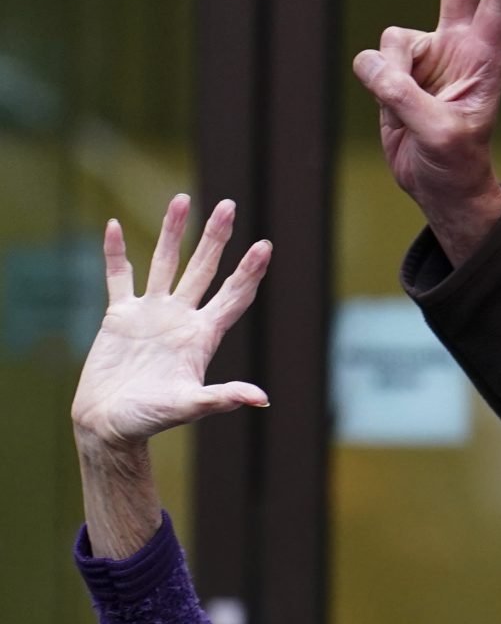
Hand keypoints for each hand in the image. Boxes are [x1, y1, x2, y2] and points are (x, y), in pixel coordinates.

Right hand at [71, 195, 270, 453]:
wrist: (111, 424)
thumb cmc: (151, 419)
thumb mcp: (189, 406)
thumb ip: (222, 398)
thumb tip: (261, 399)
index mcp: (203, 337)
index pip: (233, 296)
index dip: (249, 272)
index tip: (265, 245)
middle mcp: (181, 319)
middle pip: (204, 269)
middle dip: (216, 238)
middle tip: (229, 204)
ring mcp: (151, 315)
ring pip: (164, 263)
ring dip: (171, 232)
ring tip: (182, 199)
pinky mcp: (119, 317)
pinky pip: (117, 277)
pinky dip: (115, 253)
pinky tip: (112, 225)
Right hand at [351, 0, 500, 262]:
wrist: (438, 183)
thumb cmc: (456, 163)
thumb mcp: (440, 136)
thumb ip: (407, 99)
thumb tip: (376, 65)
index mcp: (486, 58)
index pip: (498, 2)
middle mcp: (458, 45)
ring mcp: (427, 53)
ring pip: (392, 39)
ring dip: (391, 73)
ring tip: (410, 109)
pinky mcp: (397, 66)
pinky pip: (372, 60)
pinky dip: (376, 82)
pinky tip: (394, 104)